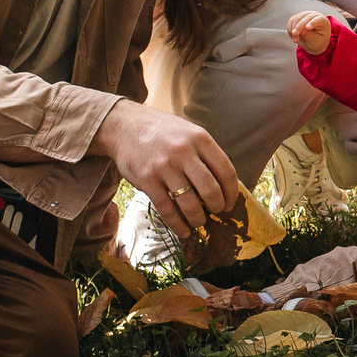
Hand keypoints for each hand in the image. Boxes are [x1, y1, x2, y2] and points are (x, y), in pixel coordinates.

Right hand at [92, 99, 237, 238]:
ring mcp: (164, 166)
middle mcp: (183, 152)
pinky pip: (167, 209)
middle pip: (210, 190)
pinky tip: (183, 230)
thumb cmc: (163, 132)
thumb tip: (224, 186)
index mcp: (200, 139)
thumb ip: (206, 154)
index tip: (230, 204)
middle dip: (217, 207)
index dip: (232, 193)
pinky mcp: (146, 179)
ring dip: (198, 218)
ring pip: (189, 203)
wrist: (125, 125)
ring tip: (199, 221)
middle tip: (215, 211)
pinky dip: (177, 224)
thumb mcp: (190, 132)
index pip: (226, 172)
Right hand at [288, 11, 333, 54]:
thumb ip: (310, 36)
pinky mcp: (297, 17)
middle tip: (295, 36)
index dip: (312, 22)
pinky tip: (294, 37)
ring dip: (293, 29)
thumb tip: (302, 32)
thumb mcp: (316, 42)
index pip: (318, 19)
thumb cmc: (317, 42)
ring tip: (295, 40)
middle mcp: (314, 15)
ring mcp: (305, 15)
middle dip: (299, 27)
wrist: (313, 41)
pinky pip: (291, 21)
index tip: (307, 27)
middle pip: (305, 18)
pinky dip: (290, 29)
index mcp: (323, 21)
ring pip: (296, 19)